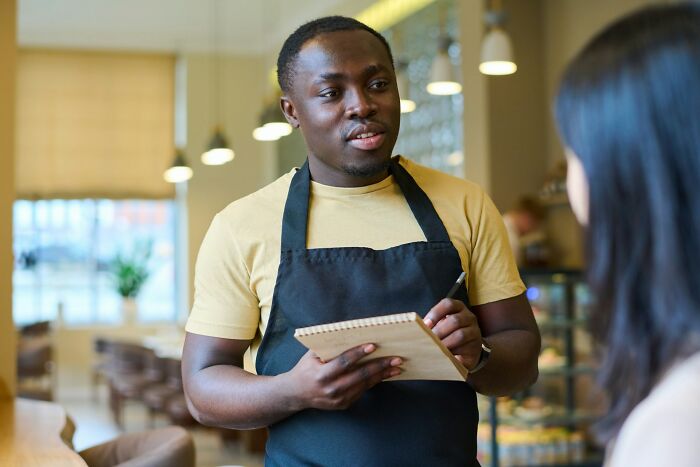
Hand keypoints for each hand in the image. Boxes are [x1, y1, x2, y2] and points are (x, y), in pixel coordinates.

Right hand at [286, 344, 401, 410]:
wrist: (295, 394)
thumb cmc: (305, 368)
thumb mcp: (312, 355)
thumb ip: (329, 347)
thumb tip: (352, 334)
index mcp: (321, 375)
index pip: (343, 363)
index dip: (358, 354)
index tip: (373, 346)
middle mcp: (331, 389)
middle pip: (359, 376)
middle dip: (379, 366)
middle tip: (396, 358)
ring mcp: (338, 399)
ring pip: (364, 385)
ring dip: (382, 375)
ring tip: (396, 367)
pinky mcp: (344, 404)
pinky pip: (362, 391)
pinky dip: (375, 382)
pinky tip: (385, 374)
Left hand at [424, 298, 482, 369]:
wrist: (467, 349)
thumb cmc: (449, 333)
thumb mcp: (441, 324)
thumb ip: (432, 324)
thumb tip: (417, 328)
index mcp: (458, 307)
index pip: (448, 304)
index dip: (435, 313)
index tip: (426, 324)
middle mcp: (469, 317)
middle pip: (455, 320)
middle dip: (439, 331)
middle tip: (428, 340)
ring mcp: (475, 332)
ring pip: (460, 335)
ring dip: (445, 343)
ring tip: (435, 349)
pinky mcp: (476, 347)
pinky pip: (464, 349)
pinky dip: (453, 353)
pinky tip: (445, 356)